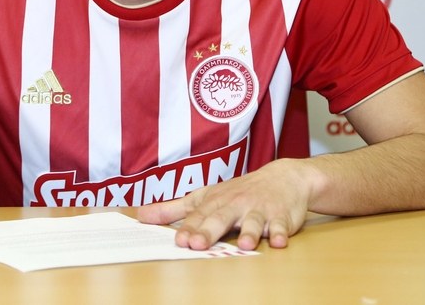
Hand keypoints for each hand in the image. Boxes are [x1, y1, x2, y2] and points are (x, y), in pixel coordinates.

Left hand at [136, 158, 311, 249]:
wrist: (283, 178)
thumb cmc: (239, 191)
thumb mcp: (206, 196)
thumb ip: (173, 209)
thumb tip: (141, 216)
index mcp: (216, 201)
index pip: (200, 216)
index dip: (189, 228)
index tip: (179, 240)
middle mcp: (236, 204)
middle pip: (222, 218)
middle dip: (210, 231)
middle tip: (198, 244)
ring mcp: (260, 210)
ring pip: (254, 222)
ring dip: (250, 233)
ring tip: (245, 245)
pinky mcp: (282, 217)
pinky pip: (282, 226)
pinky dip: (281, 233)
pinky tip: (279, 241)